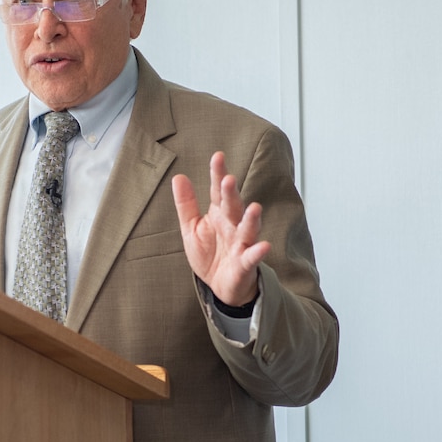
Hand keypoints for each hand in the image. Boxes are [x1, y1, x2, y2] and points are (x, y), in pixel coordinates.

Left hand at [172, 152, 269, 305]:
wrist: (219, 284)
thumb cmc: (209, 253)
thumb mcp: (191, 227)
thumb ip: (186, 204)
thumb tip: (178, 176)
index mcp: (219, 214)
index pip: (218, 191)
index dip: (218, 174)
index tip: (218, 156)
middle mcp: (233, 225)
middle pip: (233, 206)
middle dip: (232, 193)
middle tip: (229, 179)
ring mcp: (241, 244)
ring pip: (248, 229)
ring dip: (251, 219)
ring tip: (254, 207)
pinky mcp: (245, 264)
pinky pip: (252, 257)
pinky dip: (258, 252)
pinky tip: (264, 246)